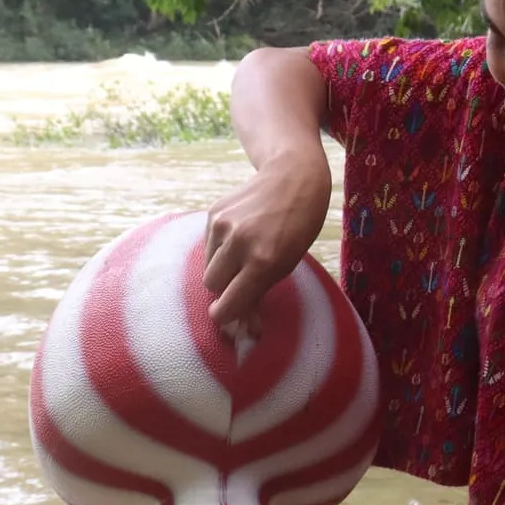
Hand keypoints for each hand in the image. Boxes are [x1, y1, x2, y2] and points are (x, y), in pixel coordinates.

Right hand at [203, 151, 329, 336]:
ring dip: (222, 269)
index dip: (226, 316)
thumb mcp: (287, 264)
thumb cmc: (298, 227)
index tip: (229, 318)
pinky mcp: (213, 213)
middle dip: (225, 290)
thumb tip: (246, 329)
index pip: (228, 305)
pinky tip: (239, 236)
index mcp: (263, 261)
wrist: (293, 176)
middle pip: (213, 287)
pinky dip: (219, 249)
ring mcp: (223, 226)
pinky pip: (208, 246)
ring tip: (243, 255)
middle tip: (242, 282)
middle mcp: (239, 243)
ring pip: (207, 267)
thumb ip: (260, 293)